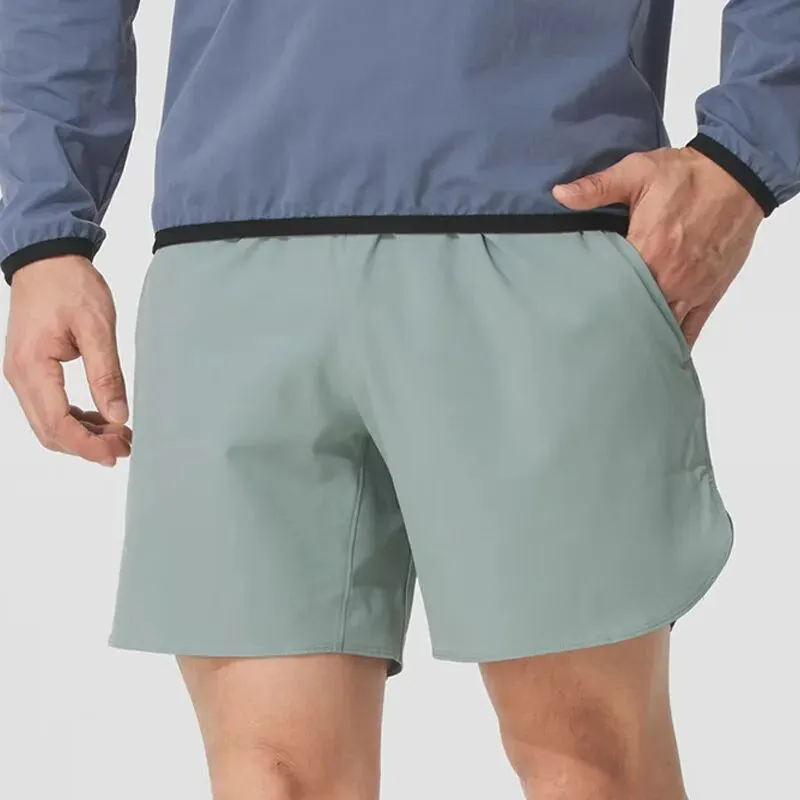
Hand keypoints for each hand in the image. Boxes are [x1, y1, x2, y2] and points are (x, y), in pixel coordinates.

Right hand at [3, 255, 131, 466]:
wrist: (46, 258)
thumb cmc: (69, 284)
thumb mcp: (97, 327)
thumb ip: (107, 375)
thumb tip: (118, 416)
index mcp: (33, 367)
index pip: (57, 424)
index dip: (87, 445)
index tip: (115, 453)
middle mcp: (20, 376)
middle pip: (49, 431)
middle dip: (86, 445)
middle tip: (124, 447)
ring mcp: (22, 374)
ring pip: (48, 422)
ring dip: (82, 434)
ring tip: (119, 436)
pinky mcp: (31, 370)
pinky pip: (49, 406)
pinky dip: (74, 418)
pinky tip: (102, 418)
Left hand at [552, 146, 764, 347]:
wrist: (738, 175)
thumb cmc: (686, 175)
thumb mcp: (637, 172)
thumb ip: (596, 188)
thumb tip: (559, 194)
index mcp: (647, 251)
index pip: (612, 287)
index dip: (593, 300)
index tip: (576, 310)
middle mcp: (669, 277)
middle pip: (635, 313)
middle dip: (615, 323)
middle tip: (592, 337)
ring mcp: (691, 288)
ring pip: (662, 325)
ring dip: (643, 334)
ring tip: (619, 349)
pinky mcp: (710, 292)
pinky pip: (692, 327)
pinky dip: (675, 341)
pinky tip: (657, 354)